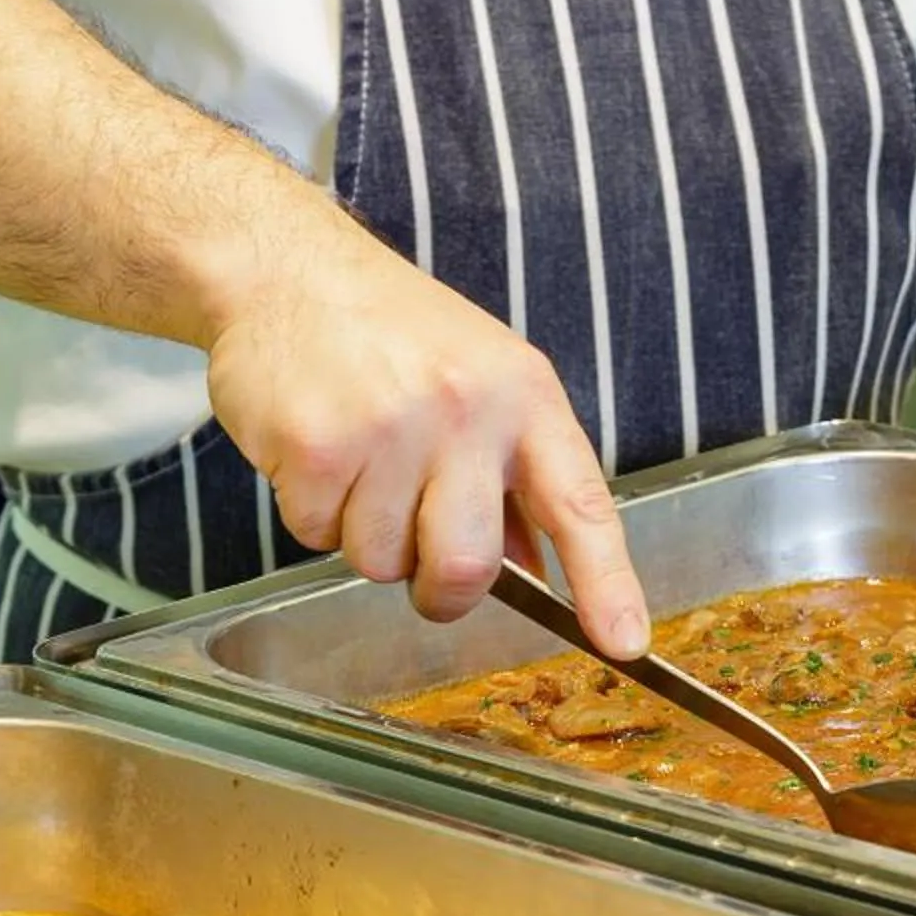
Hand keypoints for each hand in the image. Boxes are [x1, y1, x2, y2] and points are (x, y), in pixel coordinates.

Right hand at [203, 222, 650, 656]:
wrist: (289, 272)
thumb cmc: (398, 334)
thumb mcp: (488, 381)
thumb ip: (518, 478)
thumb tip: (542, 576)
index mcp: (525, 398)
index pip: (581, 506)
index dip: (607, 584)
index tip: (626, 643)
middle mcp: (465, 412)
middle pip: (466, 564)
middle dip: (442, 589)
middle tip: (422, 559)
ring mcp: (388, 428)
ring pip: (382, 561)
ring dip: (368, 538)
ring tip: (362, 466)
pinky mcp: (314, 445)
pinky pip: (316, 536)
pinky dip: (313, 513)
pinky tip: (320, 453)